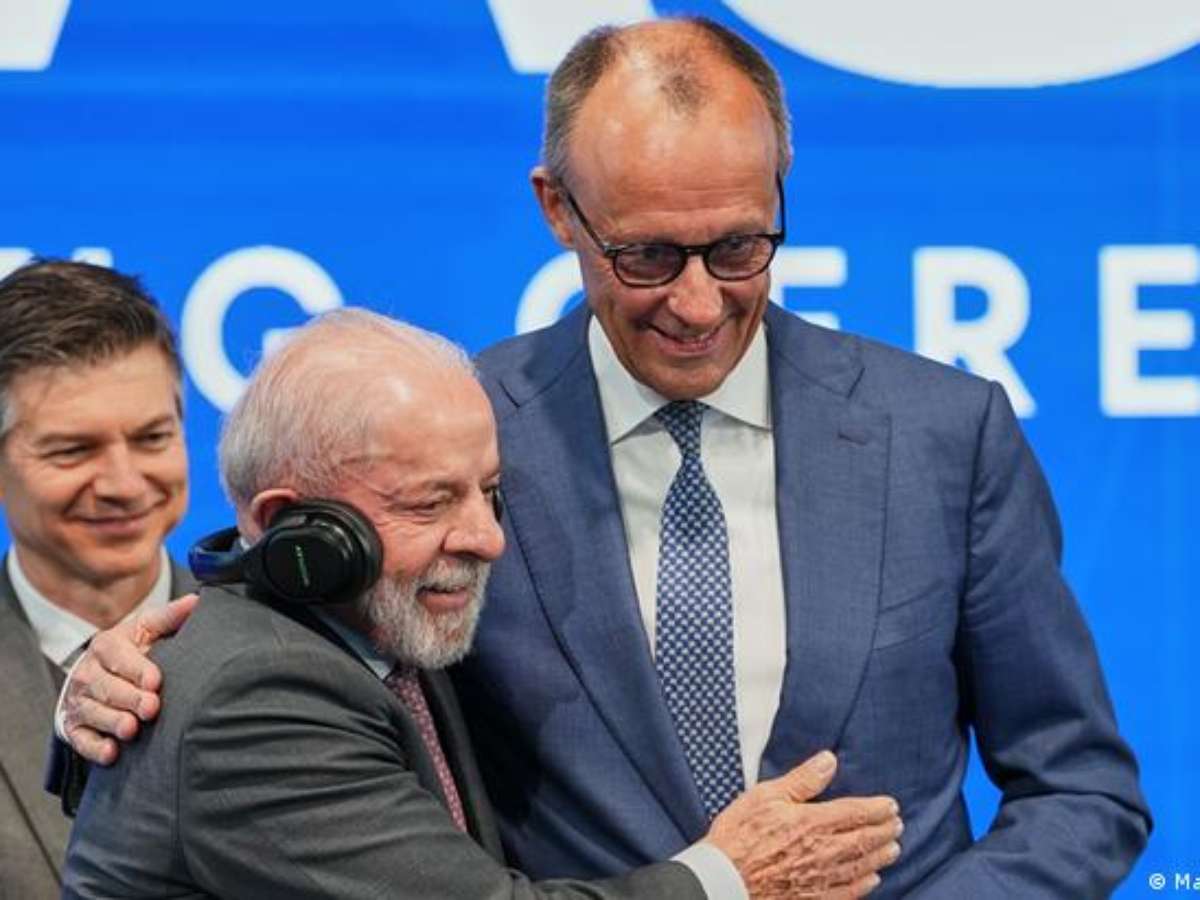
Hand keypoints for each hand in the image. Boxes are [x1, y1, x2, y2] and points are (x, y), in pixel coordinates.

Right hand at [61, 593, 198, 764]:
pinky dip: (93, 747)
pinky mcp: (74, 726)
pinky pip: (80, 739)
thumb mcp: (148, 628)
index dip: (137, 669)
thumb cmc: (133, 649)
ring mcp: (79, 700)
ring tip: (132, 730)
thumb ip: (169, 617)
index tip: (156, 680)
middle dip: (128, 698)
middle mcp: (88, 673)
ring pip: (93, 713)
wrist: (101, 672)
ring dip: (112, 722)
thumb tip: (196, 601)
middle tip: (151, 708)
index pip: (119, 657)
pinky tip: (111, 753)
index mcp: (106, 646)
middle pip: (106, 688)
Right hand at [704, 751, 901, 898]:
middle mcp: (822, 851)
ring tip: (893, 849)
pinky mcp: (812, 898)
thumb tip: (828, 760)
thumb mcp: (765, 796)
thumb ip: (802, 780)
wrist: (724, 879)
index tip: (891, 805)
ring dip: (880, 856)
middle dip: (884, 831)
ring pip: (860, 866)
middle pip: (863, 840)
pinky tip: (872, 880)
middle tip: (898, 825)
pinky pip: (847, 892)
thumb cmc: (739, 835)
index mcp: (812, 822)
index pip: (855, 813)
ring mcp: (820, 878)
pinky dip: (864, 885)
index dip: (877, 809)